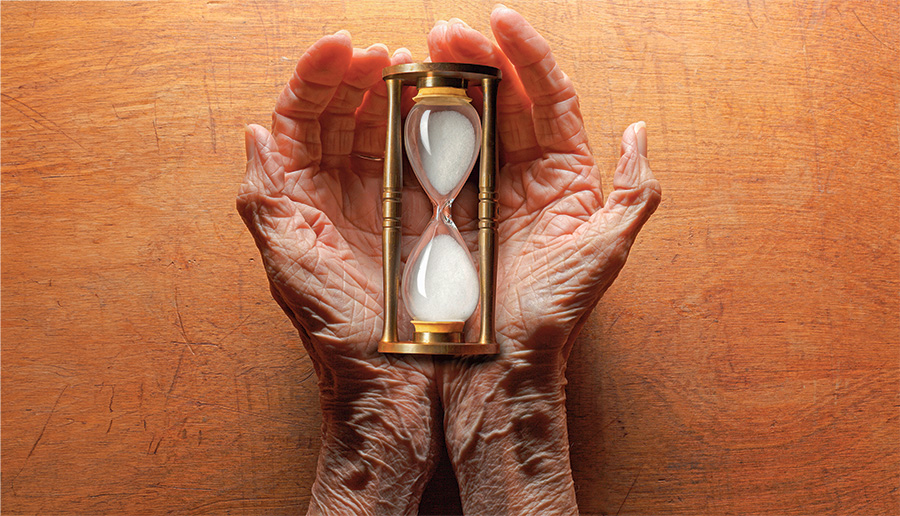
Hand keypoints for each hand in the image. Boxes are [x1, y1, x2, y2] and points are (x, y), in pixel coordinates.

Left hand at [237, 34, 438, 514]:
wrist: (398, 382)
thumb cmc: (341, 329)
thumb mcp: (291, 261)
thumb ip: (267, 195)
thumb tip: (256, 131)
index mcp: (305, 198)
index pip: (304, 119)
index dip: (317, 76)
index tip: (340, 45)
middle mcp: (344, 194)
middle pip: (346, 115)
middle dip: (360, 76)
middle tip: (383, 52)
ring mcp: (389, 204)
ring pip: (387, 131)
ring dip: (397, 93)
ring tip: (412, 67)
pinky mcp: (432, 219)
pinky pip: (431, 162)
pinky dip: (435, 131)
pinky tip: (442, 109)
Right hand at [428, 7, 660, 513]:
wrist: (496, 368)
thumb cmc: (550, 316)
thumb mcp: (603, 252)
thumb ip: (632, 192)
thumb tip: (638, 131)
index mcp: (562, 178)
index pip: (548, 99)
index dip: (528, 55)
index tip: (501, 19)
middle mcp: (520, 179)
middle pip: (500, 101)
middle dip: (476, 58)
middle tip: (445, 32)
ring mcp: (476, 194)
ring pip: (461, 123)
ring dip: (442, 83)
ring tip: (419, 54)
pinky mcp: (436, 214)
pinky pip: (425, 159)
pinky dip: (413, 127)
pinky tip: (398, 101)